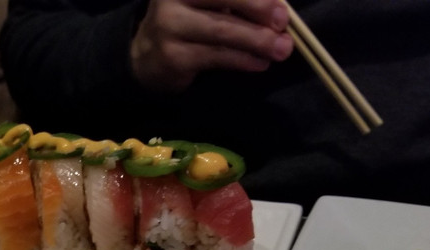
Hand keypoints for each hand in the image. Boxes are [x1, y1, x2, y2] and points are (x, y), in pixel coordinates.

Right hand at [130, 0, 293, 92]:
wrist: (145, 56)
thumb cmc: (187, 21)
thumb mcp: (205, 1)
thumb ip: (234, 1)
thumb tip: (278, 5)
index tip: (281, 2)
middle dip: (259, 9)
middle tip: (283, 21)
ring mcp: (169, 27)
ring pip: (221, 30)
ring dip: (256, 40)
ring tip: (281, 49)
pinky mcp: (173, 57)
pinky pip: (215, 57)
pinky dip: (242, 60)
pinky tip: (260, 63)